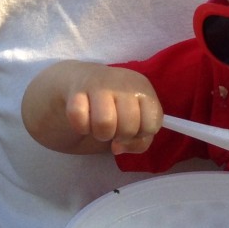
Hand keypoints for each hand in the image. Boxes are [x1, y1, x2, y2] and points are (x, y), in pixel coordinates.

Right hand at [22, 61, 163, 154]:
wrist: (82, 80)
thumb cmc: (114, 106)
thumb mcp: (136, 122)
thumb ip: (140, 141)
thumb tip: (117, 147)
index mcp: (144, 89)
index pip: (152, 124)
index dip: (140, 134)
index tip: (132, 129)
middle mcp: (124, 83)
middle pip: (128, 127)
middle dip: (119, 136)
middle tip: (113, 128)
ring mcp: (100, 84)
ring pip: (104, 123)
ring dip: (100, 133)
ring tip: (98, 125)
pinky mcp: (77, 90)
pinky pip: (78, 118)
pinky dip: (80, 126)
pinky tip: (83, 119)